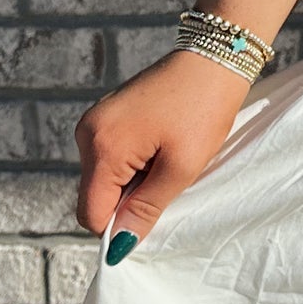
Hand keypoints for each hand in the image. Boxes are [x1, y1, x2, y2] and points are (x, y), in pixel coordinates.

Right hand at [75, 50, 254, 257]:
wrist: (215, 57)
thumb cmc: (203, 110)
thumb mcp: (180, 168)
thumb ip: (145, 209)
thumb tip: (119, 246)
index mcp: (101, 147)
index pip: (90, 214)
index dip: (118, 227)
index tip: (153, 214)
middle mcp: (86, 132)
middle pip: (95, 195)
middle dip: (129, 200)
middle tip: (168, 177)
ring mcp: (94, 120)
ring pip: (104, 177)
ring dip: (134, 180)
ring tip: (168, 156)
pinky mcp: (106, 114)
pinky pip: (111, 156)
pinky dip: (134, 162)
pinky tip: (162, 144)